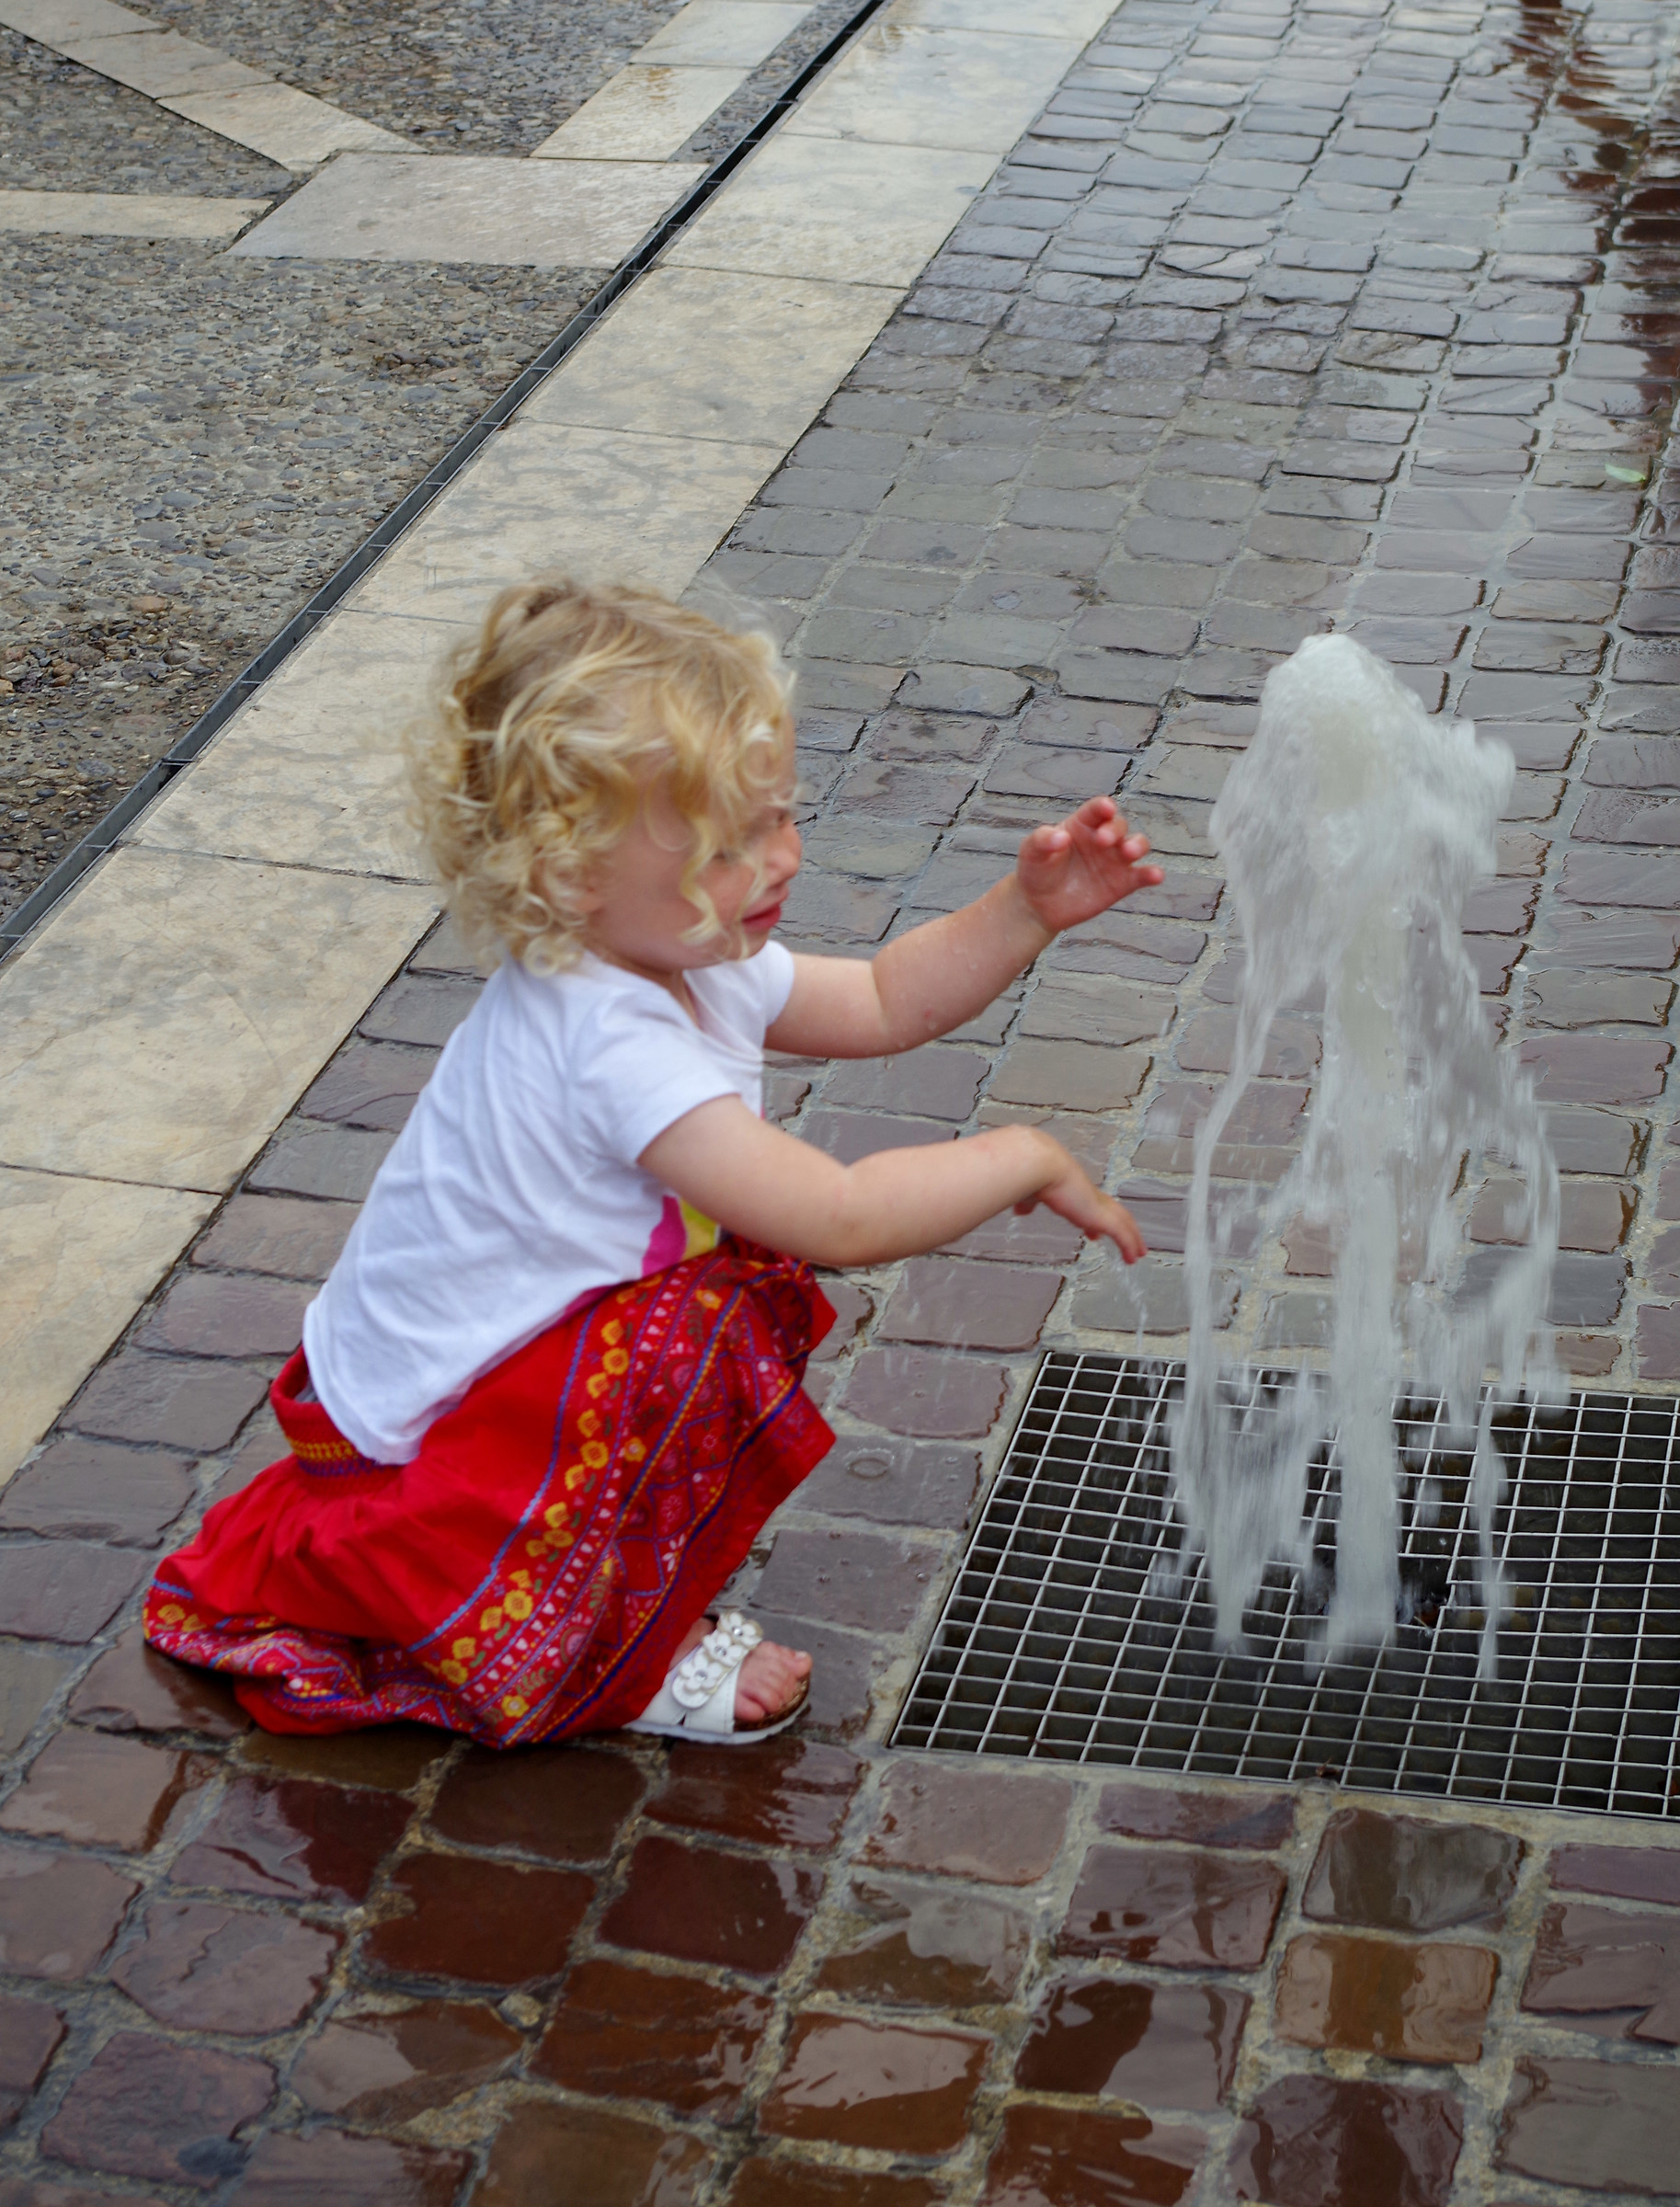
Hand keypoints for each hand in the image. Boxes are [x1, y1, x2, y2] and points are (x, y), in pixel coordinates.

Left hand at [1014, 796, 1163, 936]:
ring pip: (1137, 845)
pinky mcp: (1122, 883)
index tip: (1105, 809)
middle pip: (1119, 825)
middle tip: (1103, 841)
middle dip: (1115, 829)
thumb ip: (1043, 840)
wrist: (1038, 905)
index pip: (1097, 809)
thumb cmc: (1036, 870)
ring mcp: (1114, 860)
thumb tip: (1061, 837)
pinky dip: (1151, 874)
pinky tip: (1155, 876)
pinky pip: (1141, 876)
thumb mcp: (1031, 851)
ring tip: (1130, 853)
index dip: (1103, 807)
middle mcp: (1102, 838)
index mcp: (1082, 824)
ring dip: (1138, 845)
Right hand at [1015, 1139, 1147, 1263]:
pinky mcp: (1102, 1217)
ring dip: (1133, 1238)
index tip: (1095, 1231)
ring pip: (1124, 1223)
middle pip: (1114, 1212)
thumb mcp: (1029, 1192)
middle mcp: (1089, 1196)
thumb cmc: (1034, 1175)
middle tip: (1129, 1240)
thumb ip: (1028, 1201)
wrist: (1041, 1166)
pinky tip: (1133, 1258)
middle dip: (1123, 1226)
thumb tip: (1022, 1209)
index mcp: (1074, 1189)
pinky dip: (1129, 1246)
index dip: (1095, 1218)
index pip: (1091, 1204)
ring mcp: (1098, 1205)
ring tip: (1138, 1253)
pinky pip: (1122, 1235)